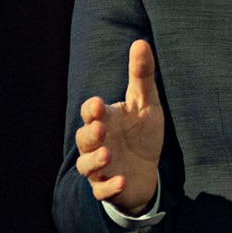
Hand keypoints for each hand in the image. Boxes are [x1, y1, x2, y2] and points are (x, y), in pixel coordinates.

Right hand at [74, 39, 166, 214]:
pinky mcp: (109, 188)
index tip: (99, 105)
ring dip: (95, 161)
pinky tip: (120, 181)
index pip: (89, 113)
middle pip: (83, 139)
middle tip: (100, 129)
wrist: (148, 169)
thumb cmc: (141, 132)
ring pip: (86, 166)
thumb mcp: (146, 103)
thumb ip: (141, 75)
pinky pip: (102, 191)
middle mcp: (97, 144)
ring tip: (108, 154)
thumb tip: (140, 42)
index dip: (91, 110)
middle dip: (90, 134)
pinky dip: (109, 187)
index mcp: (103, 121)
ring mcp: (100, 168)